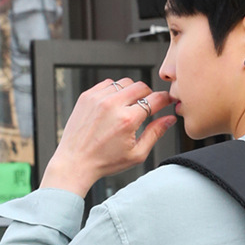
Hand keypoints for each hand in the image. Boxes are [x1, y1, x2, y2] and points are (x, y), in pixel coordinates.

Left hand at [40, 77, 176, 197]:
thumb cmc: (104, 161)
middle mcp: (112, 105)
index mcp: (127, 120)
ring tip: (128, 108)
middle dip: (149, 95)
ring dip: (131, 92)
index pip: (155, 99)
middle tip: (146, 107)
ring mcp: (98, 98)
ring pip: (125, 83)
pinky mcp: (87, 96)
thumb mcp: (137, 154)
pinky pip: (108, 83)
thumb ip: (156, 133)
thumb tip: (170, 119)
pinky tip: (113, 105)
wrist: (74, 162)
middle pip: (141, 86)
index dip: (166, 99)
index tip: (168, 101)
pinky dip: (115, 91)